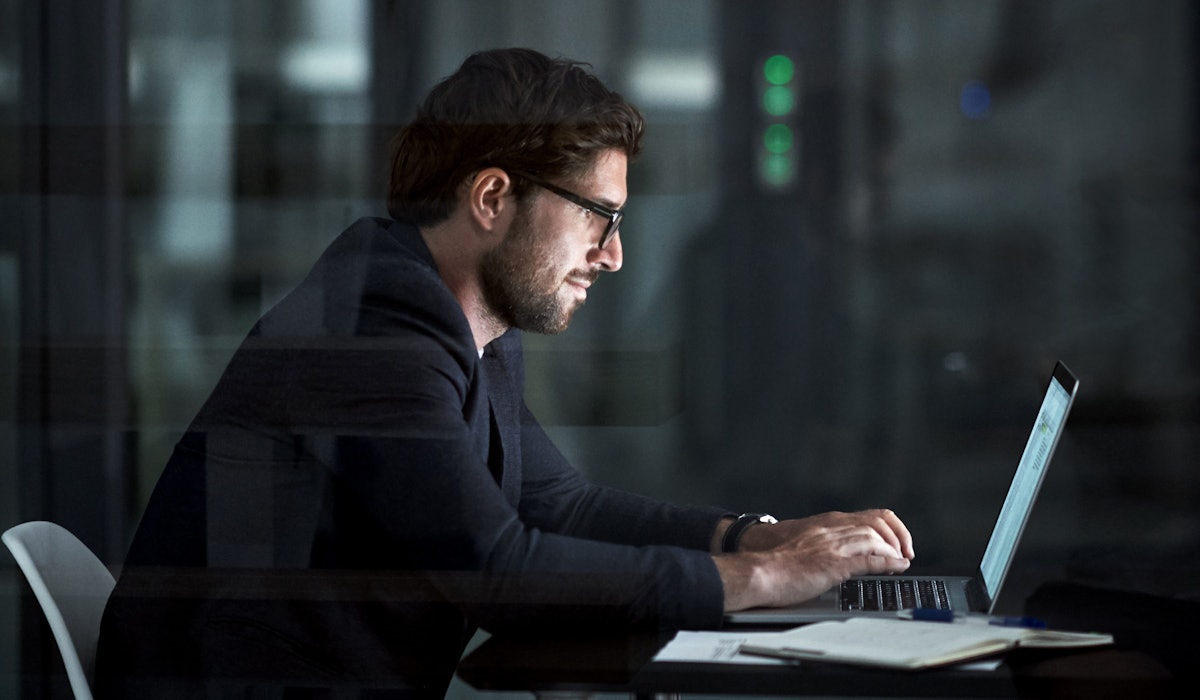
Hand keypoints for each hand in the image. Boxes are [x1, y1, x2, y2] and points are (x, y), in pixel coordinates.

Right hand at [714, 509, 914, 611]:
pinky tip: (897, 567)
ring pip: (876, 538)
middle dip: (897, 537)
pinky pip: (869, 560)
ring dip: (894, 550)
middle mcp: (832, 530)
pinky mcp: (833, 564)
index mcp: (826, 524)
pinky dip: (888, 563)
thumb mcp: (806, 546)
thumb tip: (844, 558)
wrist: (760, 572)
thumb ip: (825, 546)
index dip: (890, 527)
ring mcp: (833, 546)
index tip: (897, 542)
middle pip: (877, 523)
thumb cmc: (776, 564)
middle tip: (905, 552)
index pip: (869, 516)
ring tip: (902, 561)